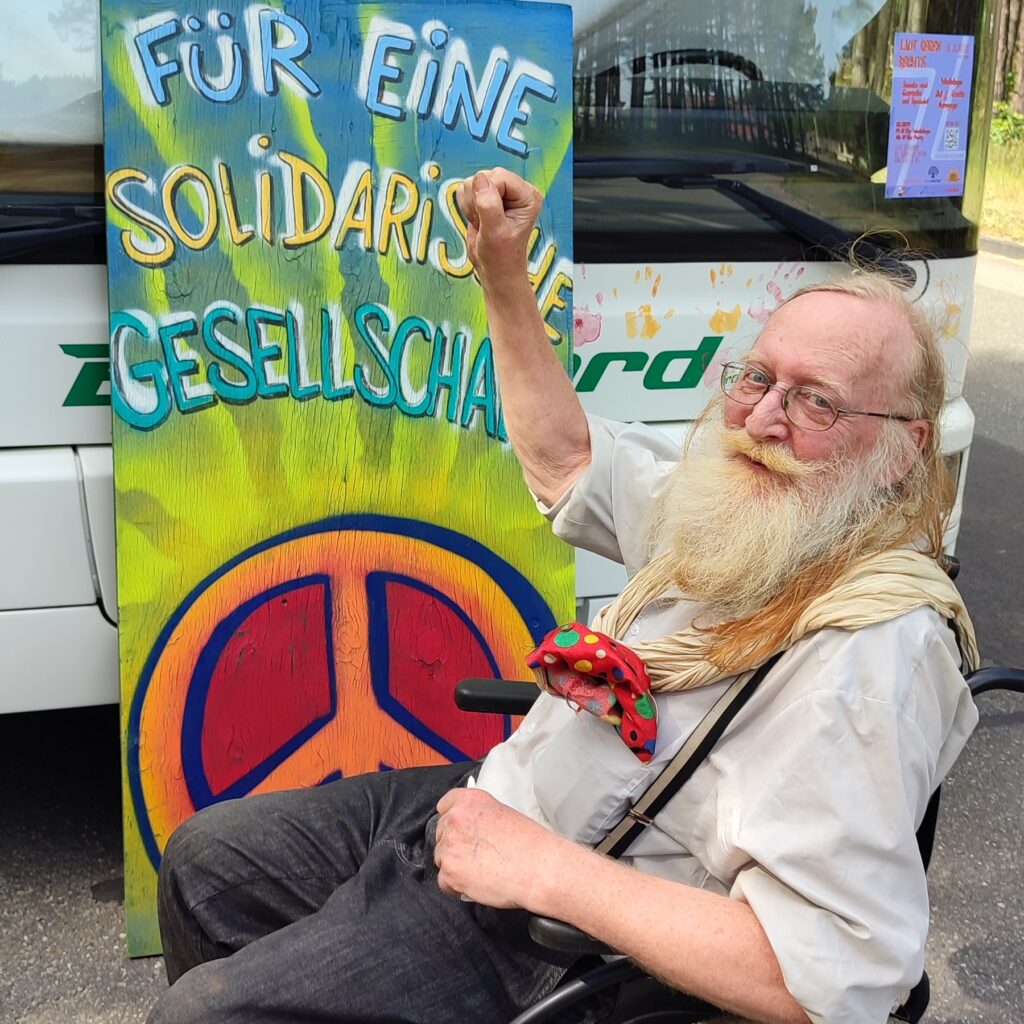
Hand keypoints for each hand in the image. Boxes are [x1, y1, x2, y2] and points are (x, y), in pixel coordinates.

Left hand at [434, 786, 568, 909]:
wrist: (539, 868)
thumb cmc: (529, 843)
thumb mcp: (503, 812)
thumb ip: (479, 816)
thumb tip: (470, 829)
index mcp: (469, 801)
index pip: (445, 805)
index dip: (452, 819)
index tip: (458, 829)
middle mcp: (455, 819)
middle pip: (441, 833)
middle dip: (453, 844)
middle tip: (475, 855)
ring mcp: (450, 846)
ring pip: (441, 857)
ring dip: (454, 865)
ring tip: (478, 871)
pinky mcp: (450, 873)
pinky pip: (444, 882)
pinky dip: (456, 886)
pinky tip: (476, 883)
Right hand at [456, 168, 543, 286]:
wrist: (496, 270)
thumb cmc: (501, 256)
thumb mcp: (495, 232)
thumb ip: (489, 205)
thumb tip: (479, 179)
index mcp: (528, 195)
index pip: (499, 177)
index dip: (487, 195)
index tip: (489, 219)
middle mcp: (517, 190)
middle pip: (485, 176)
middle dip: (478, 200)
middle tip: (485, 223)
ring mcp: (501, 192)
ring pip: (472, 181)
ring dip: (471, 205)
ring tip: (483, 224)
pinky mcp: (487, 196)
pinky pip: (466, 189)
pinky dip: (467, 207)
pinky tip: (478, 221)